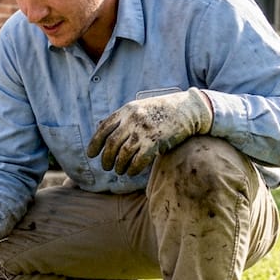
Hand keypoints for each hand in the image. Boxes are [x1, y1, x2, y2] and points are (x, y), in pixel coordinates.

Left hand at [86, 88, 212, 175]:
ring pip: (122, 154)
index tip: (91, 154)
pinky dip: (132, 169)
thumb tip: (105, 130)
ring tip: (119, 171)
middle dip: (106, 158)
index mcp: (127, 110)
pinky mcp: (155, 142)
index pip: (103, 128)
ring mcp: (143, 131)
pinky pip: (138, 160)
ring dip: (118, 166)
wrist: (189, 109)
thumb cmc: (164, 110)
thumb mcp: (141, 107)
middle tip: (106, 167)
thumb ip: (125, 118)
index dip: (95, 143)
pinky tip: (132, 172)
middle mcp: (132, 119)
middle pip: (110, 144)